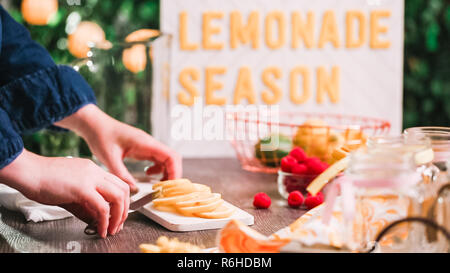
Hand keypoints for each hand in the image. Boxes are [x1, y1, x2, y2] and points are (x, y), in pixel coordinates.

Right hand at [0, 150, 129, 237]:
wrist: (28, 172)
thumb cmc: (42, 181)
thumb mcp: (70, 192)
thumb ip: (85, 205)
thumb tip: (96, 220)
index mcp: (92, 169)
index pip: (117, 183)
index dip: (122, 201)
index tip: (118, 215)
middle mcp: (94, 171)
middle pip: (123, 189)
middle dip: (124, 210)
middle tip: (118, 224)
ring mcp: (90, 178)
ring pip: (118, 197)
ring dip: (118, 216)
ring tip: (111, 229)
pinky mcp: (82, 188)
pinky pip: (102, 207)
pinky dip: (105, 221)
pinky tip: (101, 230)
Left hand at [55, 104, 182, 191]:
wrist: (94, 125)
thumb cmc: (101, 137)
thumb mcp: (109, 158)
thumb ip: (121, 175)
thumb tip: (133, 190)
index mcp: (145, 143)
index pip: (171, 156)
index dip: (175, 171)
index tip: (171, 185)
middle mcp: (149, 143)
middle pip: (172, 158)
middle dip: (173, 174)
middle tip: (166, 189)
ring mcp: (147, 145)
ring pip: (166, 159)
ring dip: (166, 172)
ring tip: (158, 185)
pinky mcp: (143, 148)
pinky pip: (157, 159)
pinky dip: (158, 168)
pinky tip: (148, 174)